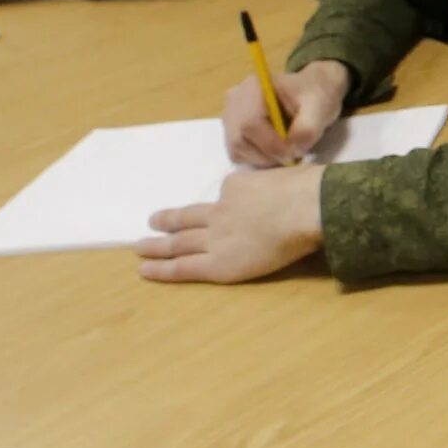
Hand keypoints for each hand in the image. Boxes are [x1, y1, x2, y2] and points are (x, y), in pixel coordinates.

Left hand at [137, 164, 327, 283]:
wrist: (306, 207)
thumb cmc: (308, 190)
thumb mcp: (289, 177)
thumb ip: (279, 186)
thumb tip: (287, 191)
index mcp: (238, 185)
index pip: (225, 194)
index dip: (222, 201)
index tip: (221, 204)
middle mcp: (221, 210)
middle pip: (188, 217)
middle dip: (168, 220)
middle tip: (151, 222)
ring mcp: (216, 237)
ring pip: (179, 242)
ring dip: (157, 245)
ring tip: (139, 246)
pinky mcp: (218, 263)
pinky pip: (184, 267)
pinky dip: (162, 269)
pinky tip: (145, 270)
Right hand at [224, 60, 350, 165]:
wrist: (312, 93)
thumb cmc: (315, 96)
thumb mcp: (320, 108)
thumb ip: (307, 128)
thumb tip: (292, 150)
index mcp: (254, 87)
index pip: (251, 123)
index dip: (270, 144)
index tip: (293, 154)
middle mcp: (235, 100)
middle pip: (239, 139)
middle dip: (267, 155)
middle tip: (291, 157)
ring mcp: (230, 115)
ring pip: (237, 149)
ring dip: (263, 158)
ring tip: (285, 151)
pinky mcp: (232, 130)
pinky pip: (237, 153)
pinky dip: (257, 158)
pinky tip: (275, 150)